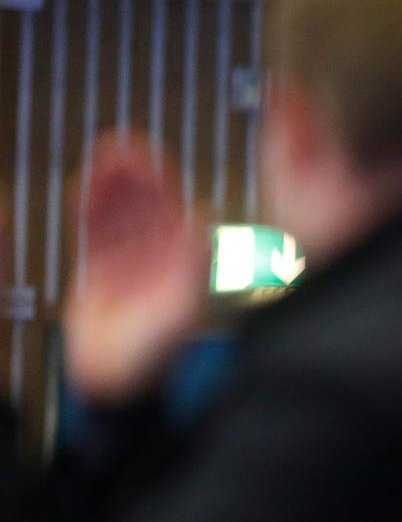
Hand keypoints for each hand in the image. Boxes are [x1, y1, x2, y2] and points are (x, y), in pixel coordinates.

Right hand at [64, 140, 206, 403]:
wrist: (121, 376)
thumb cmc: (161, 346)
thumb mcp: (185, 298)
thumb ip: (192, 262)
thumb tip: (200, 224)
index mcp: (187, 257)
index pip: (173, 207)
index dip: (158, 178)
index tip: (144, 153)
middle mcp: (161, 256)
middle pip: (145, 205)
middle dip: (133, 175)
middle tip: (117, 145)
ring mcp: (131, 262)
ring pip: (120, 215)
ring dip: (110, 188)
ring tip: (100, 161)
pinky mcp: (103, 272)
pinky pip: (95, 234)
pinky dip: (90, 211)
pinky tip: (82, 190)